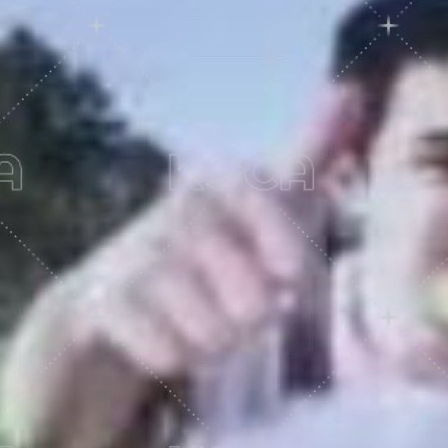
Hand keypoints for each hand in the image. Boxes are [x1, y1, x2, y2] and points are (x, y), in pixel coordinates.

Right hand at [69, 82, 367, 388]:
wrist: (103, 309)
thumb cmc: (202, 261)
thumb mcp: (259, 208)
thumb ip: (307, 158)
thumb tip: (350, 90)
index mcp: (218, 184)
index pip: (263, 198)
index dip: (286, 245)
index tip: (289, 276)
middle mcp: (174, 212)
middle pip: (252, 293)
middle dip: (252, 318)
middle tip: (234, 311)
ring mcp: (131, 257)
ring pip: (213, 329)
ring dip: (214, 344)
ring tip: (199, 328)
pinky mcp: (98, 305)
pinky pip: (166, 351)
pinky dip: (173, 358)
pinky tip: (162, 343)